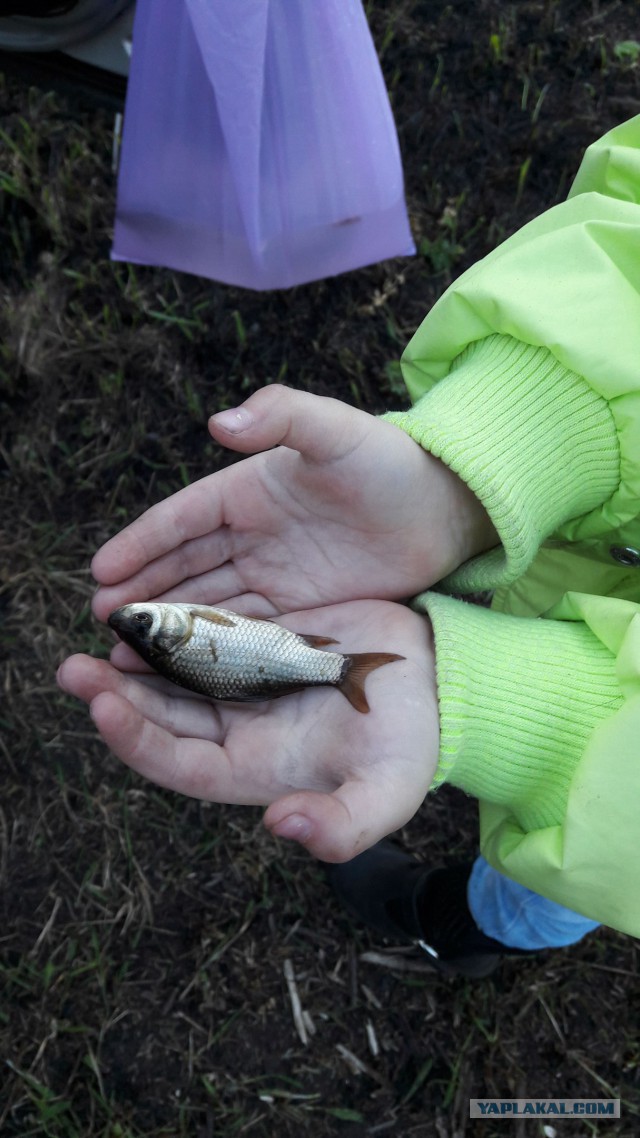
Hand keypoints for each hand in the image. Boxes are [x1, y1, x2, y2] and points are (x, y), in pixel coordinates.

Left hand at [57, 600, 438, 861]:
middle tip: (74, 669)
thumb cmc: (414, 744)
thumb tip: (282, 827)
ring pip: (175, 674)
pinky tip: (151, 602)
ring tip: (102, 627)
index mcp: (256, 768)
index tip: (103, 705)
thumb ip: (342, 826)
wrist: (441, 684)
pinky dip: (176, 622)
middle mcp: (240, 729)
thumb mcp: (388, 792)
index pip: (179, 762)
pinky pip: (206, 633)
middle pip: (163, 717)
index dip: (137, 739)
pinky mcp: (260, 642)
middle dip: (115, 695)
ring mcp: (247, 684)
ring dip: (136, 656)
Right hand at [91, 385, 495, 621]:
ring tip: (125, 654)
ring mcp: (273, 575)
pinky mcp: (299, 610)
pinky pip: (246, 633)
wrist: (444, 511)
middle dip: (141, 593)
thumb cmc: (389, 463)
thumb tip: (219, 423)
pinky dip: (213, 650)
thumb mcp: (338, 430)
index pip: (181, 520)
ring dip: (169, 628)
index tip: (100, 569)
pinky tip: (183, 670)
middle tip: (102, 622)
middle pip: (184, 568)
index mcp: (247, 490)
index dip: (141, 543)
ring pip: (208, 605)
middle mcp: (251, 535)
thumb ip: (283, 417)